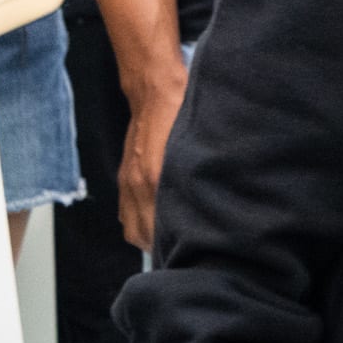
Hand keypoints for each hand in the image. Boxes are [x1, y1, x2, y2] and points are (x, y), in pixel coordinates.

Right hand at [119, 67, 186, 251]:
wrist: (154, 90)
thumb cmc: (183, 112)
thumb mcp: (201, 144)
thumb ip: (202, 176)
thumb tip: (218, 202)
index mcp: (157, 178)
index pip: (162, 228)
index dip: (177, 244)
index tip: (195, 252)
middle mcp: (139, 184)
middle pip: (144, 235)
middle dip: (163, 247)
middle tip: (186, 252)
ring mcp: (128, 182)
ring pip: (133, 228)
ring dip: (149, 238)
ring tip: (172, 242)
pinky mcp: (124, 177)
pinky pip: (126, 214)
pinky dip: (139, 223)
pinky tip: (156, 223)